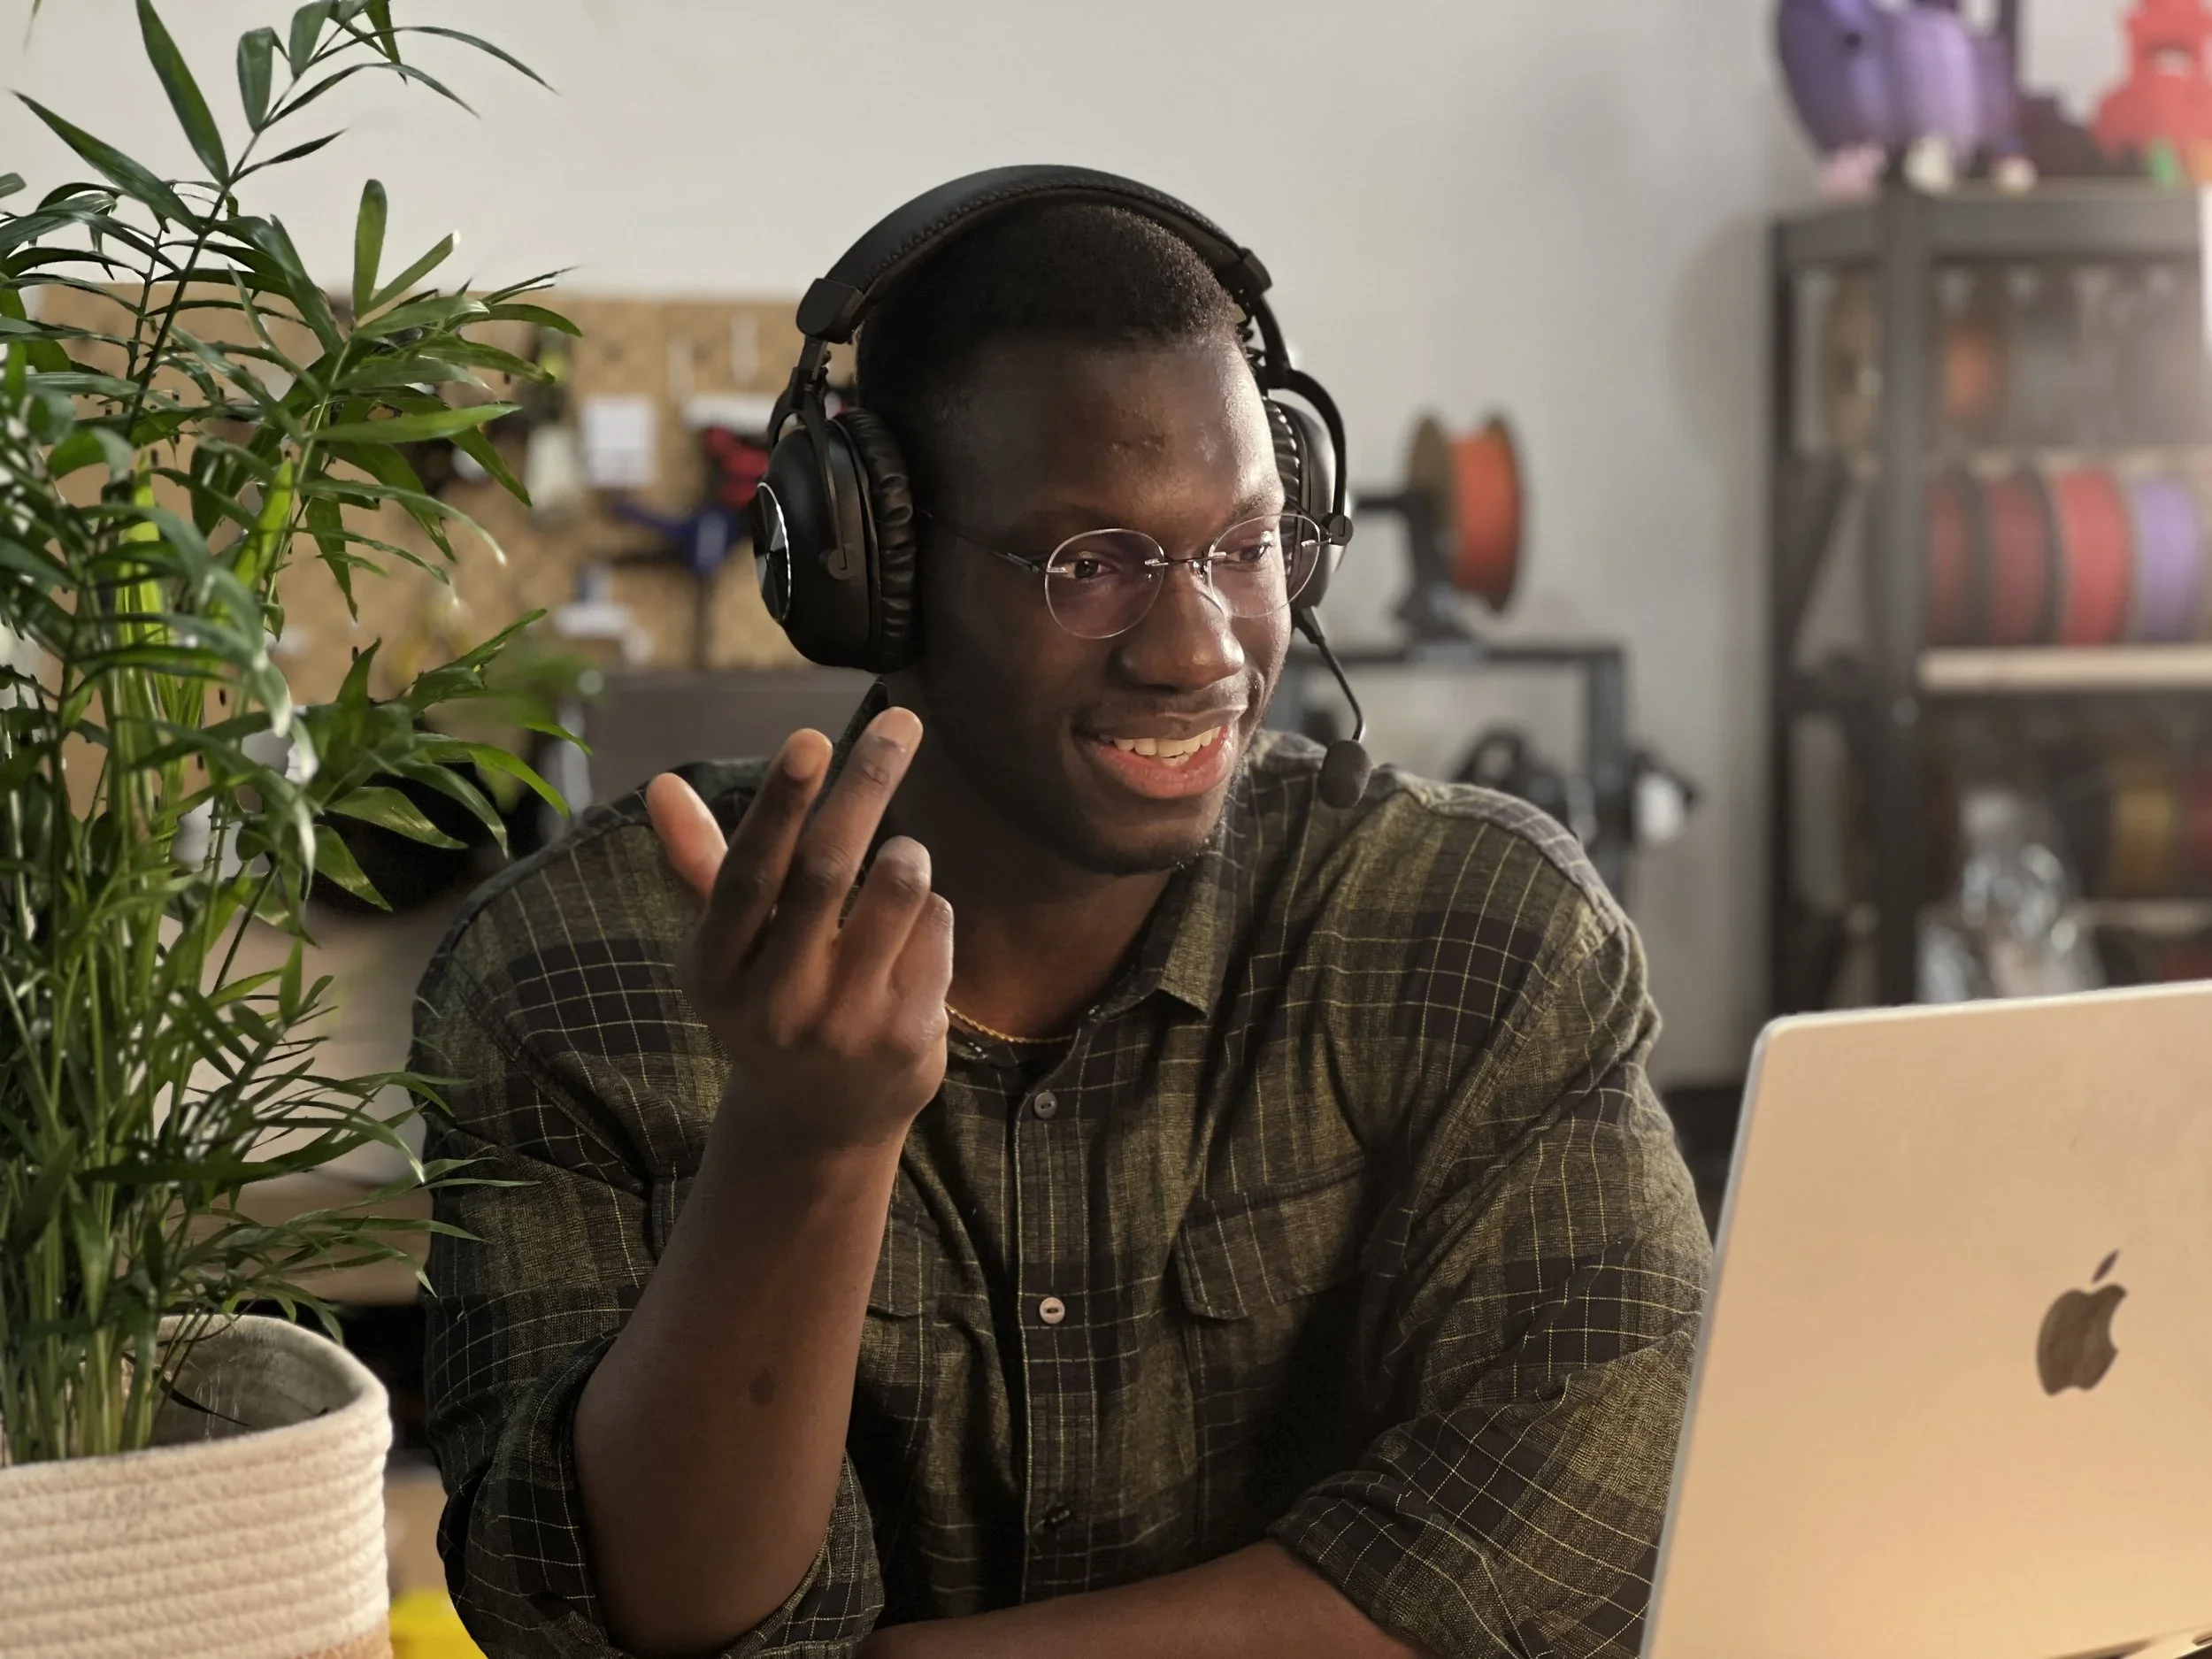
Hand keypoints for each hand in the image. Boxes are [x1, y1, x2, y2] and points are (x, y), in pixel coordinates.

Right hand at [646, 708, 951, 1156]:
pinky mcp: (907, 1038)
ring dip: (907, 854)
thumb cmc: (771, 1003)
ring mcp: (844, 1024)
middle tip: (900, 724)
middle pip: (826, 870)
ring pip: (896, 894)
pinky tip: (910, 939)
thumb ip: (702, 864)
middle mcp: (774, 1003)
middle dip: (866, 785)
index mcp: (715, 973)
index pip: (747, 875)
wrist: (819, 1125)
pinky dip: (931, 911)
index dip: (780, 804)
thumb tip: (663, 785)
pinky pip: (936, 931)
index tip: (811, 738)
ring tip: (900, 857)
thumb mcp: (728, 948)